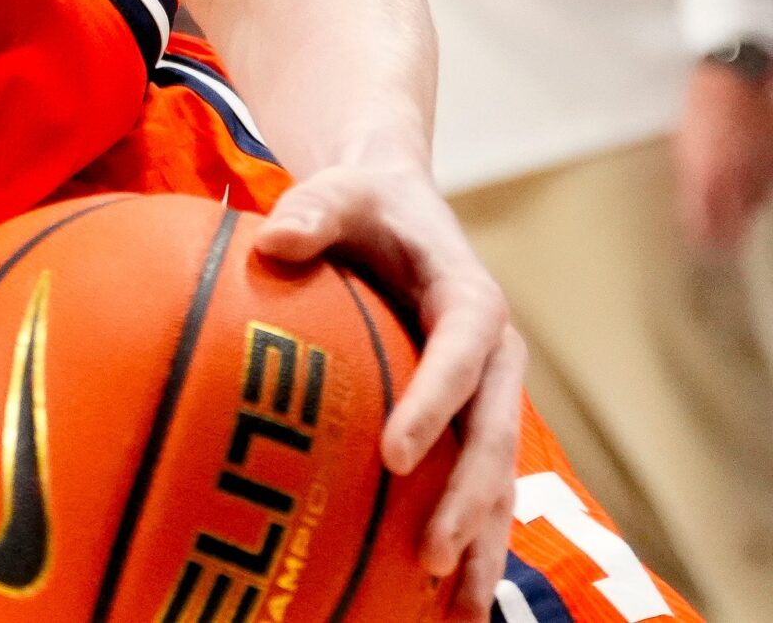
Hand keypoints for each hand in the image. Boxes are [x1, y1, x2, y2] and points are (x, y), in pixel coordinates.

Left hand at [256, 158, 525, 617]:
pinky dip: (471, 540)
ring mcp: (489, 396)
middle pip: (493, 436)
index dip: (434, 406)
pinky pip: (478, 485)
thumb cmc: (362, 203)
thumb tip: (275, 240)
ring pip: (498, 477)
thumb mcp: (340, 191)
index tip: (395, 456)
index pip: (461, 357)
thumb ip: (312, 210)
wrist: (399, 206)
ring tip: (460, 610)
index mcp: (471, 300)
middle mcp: (494, 357)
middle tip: (430, 555)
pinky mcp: (471, 420)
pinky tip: (449, 601)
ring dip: (483, 542)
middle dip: (466, 500)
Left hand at [673, 59, 772, 252]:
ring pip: (756, 203)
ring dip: (744, 214)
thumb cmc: (700, 103)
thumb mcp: (684, 141)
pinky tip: (751, 195)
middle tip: (718, 249)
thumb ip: (690, 174)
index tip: (699, 246)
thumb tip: (692, 201)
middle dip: (726, 235)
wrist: (736, 74)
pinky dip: (760, 192)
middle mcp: (737, 172)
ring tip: (734, 224)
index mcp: (707, 170)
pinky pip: (771, 185)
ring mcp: (762, 165)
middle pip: (735, 218)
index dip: (703, 235)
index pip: (706, 217)